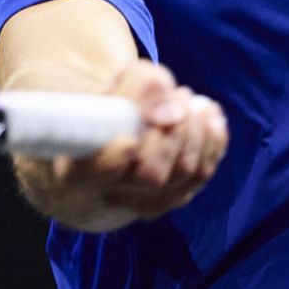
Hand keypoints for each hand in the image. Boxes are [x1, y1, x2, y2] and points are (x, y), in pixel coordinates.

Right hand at [41, 59, 227, 227]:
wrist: (106, 140)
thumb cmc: (104, 110)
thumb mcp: (109, 87)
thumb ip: (137, 86)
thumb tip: (171, 111)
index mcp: (76, 168)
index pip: (94, 173)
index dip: (114, 160)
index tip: (130, 139)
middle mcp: (109, 193)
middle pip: (151, 173)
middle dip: (173, 129)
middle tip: (176, 96)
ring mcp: (144, 202)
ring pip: (183, 172)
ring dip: (195, 128)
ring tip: (186, 100)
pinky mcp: (173, 197)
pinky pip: (202, 173)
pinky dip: (213, 138)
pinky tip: (208, 114)